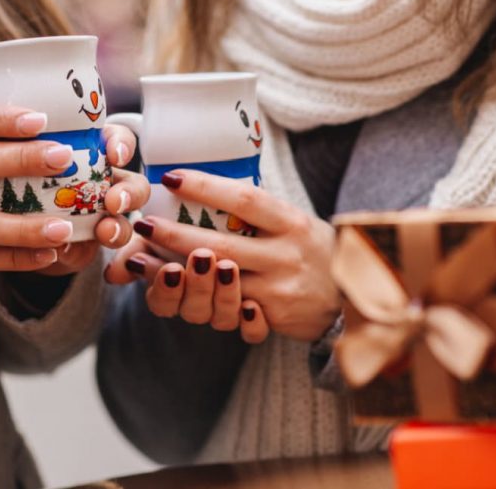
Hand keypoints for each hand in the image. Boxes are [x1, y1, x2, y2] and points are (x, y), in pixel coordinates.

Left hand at [36, 124, 149, 275]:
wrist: (25, 245)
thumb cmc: (21, 203)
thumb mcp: (19, 194)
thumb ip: (31, 200)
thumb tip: (43, 216)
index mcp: (87, 155)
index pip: (115, 140)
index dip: (121, 144)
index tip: (115, 154)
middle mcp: (105, 182)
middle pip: (132, 180)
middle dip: (129, 191)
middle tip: (113, 202)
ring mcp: (108, 215)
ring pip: (129, 218)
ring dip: (122, 225)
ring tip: (106, 233)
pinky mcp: (105, 245)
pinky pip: (126, 252)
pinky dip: (122, 260)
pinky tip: (116, 268)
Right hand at [105, 242, 269, 343]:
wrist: (263, 243)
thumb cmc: (203, 229)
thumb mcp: (165, 236)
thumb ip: (138, 250)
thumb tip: (112, 272)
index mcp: (176, 290)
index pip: (163, 301)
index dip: (164, 288)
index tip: (170, 268)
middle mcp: (203, 304)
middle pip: (194, 310)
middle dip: (196, 284)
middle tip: (202, 256)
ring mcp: (233, 310)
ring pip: (223, 318)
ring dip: (223, 294)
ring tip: (228, 266)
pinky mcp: (267, 315)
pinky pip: (256, 333)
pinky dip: (253, 323)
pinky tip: (253, 306)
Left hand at [112, 170, 340, 342]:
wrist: (354, 297)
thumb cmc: (312, 250)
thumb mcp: (294, 221)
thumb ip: (256, 210)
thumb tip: (200, 187)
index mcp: (290, 221)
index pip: (244, 199)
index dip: (205, 187)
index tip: (171, 178)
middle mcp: (286, 254)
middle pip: (222, 244)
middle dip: (175, 235)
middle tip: (142, 224)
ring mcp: (280, 288)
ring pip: (218, 282)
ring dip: (174, 273)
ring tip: (141, 259)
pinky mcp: (274, 317)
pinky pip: (228, 311)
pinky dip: (196, 299)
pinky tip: (169, 292)